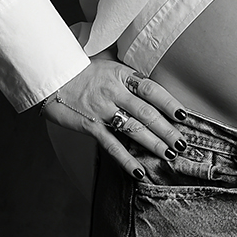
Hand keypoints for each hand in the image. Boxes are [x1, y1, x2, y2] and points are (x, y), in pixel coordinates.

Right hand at [38, 59, 188, 179]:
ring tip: (169, 155)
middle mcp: (115, 92)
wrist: (52, 75)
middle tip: (182, 143)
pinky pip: (112, 145)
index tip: (183, 116)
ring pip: (133, 129)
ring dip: (153, 144)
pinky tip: (139, 171)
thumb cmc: (83, 70)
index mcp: (122, 75)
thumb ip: (129, 77)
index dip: (169, 103)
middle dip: (167, 130)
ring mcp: (102, 110)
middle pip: (147, 113)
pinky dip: (126, 160)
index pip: (152, 90)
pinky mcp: (90, 126)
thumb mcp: (109, 65)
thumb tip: (150, 87)